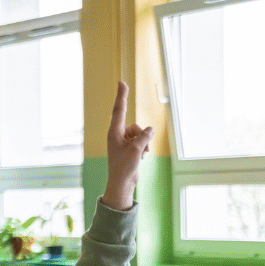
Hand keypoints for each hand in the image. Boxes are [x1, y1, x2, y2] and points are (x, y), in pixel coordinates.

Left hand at [102, 81, 154, 211]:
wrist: (122, 183)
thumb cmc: (124, 167)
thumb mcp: (136, 150)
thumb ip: (144, 137)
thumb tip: (150, 129)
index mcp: (114, 132)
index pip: (119, 110)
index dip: (121, 96)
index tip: (122, 82)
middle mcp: (117, 135)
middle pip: (134, 126)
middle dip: (142, 136)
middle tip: (142, 150)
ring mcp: (123, 142)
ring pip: (139, 134)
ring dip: (144, 144)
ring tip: (142, 155)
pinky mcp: (129, 148)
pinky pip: (140, 141)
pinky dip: (143, 148)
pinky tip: (142, 157)